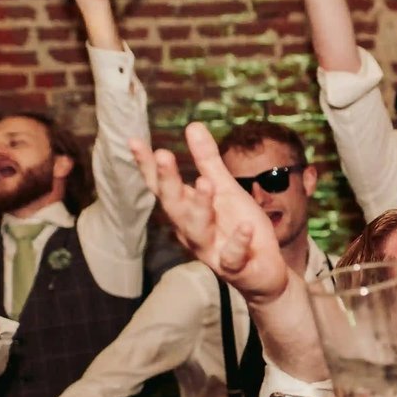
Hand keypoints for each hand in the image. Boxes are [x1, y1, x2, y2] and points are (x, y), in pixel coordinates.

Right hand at [133, 125, 289, 302]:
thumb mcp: (226, 190)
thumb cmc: (238, 227)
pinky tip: (245, 226)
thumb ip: (208, 162)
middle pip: (174, 205)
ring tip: (205, 183)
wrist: (263, 271)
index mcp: (187, 210)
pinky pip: (232, 256)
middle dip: (168, 181)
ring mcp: (211, 250)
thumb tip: (193, 125)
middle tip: (162, 155)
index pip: (162, 186)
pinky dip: (237, 241)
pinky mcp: (233, 267)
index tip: (134, 141)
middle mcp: (191, 231)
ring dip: (199, 207)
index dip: (147, 166)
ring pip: (197, 230)